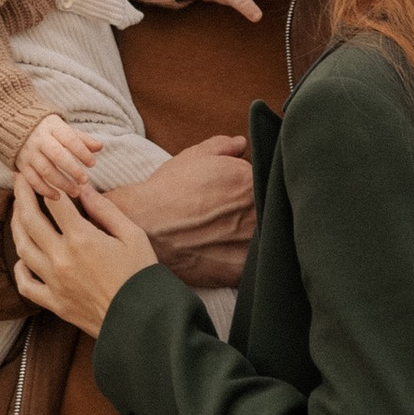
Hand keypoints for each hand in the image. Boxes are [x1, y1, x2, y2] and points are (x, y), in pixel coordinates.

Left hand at [12, 177, 157, 335]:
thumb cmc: (142, 275)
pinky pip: (26, 284)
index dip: (45, 182)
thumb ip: (105, 210)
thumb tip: (83, 189)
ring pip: (23, 248)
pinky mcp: (55, 303)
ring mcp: (55, 283)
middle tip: (19, 179)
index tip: (41, 172)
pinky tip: (23, 257)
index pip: (53, 202)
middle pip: (30, 220)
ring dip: (16, 225)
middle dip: (22, 195)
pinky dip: (20, 268)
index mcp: (82, 239)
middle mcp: (62, 259)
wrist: (143, 322)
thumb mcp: (132, 235)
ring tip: (18, 211)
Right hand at [14, 114, 104, 199]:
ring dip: (61, 183)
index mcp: (52, 127)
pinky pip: (32, 180)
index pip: (69, 139)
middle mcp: (39, 139)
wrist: (14, 124)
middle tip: (85, 181)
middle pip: (57, 155)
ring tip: (76, 192)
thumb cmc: (47, 129)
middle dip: (72, 169)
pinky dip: (44, 190)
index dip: (82, 151)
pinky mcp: (21, 164)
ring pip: (45, 170)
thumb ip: (81, 138)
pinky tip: (57, 197)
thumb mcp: (63, 128)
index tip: (92, 163)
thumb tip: (100, 147)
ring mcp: (29, 152)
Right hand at [99, 134, 255, 289]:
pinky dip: (243, 260)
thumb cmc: (167, 191)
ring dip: (250, 236)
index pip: (266, 182)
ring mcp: (251, 244)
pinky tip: (225, 254)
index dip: (252, 187)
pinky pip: (253, 267)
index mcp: (251, 181)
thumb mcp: (194, 157)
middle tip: (229, 215)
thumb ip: (223, 146)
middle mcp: (257, 212)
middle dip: (253, 211)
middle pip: (268, 211)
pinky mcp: (241, 270)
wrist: (146, 228)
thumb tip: (240, 144)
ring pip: (263, 239)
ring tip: (225, 235)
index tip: (238, 194)